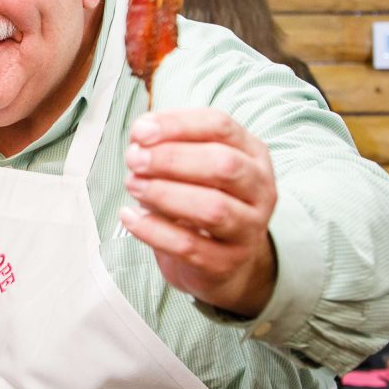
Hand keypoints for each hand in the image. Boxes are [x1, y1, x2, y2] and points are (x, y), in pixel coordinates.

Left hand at [119, 108, 276, 317]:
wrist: (222, 262)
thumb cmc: (200, 199)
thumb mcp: (190, 166)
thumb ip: (165, 145)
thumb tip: (140, 134)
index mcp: (252, 154)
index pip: (220, 126)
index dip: (178, 125)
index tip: (140, 132)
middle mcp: (259, 190)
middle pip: (223, 164)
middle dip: (171, 159)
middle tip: (134, 159)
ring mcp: (248, 229)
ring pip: (212, 208)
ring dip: (164, 193)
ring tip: (133, 185)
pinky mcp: (226, 263)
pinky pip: (189, 246)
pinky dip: (153, 230)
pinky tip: (129, 216)